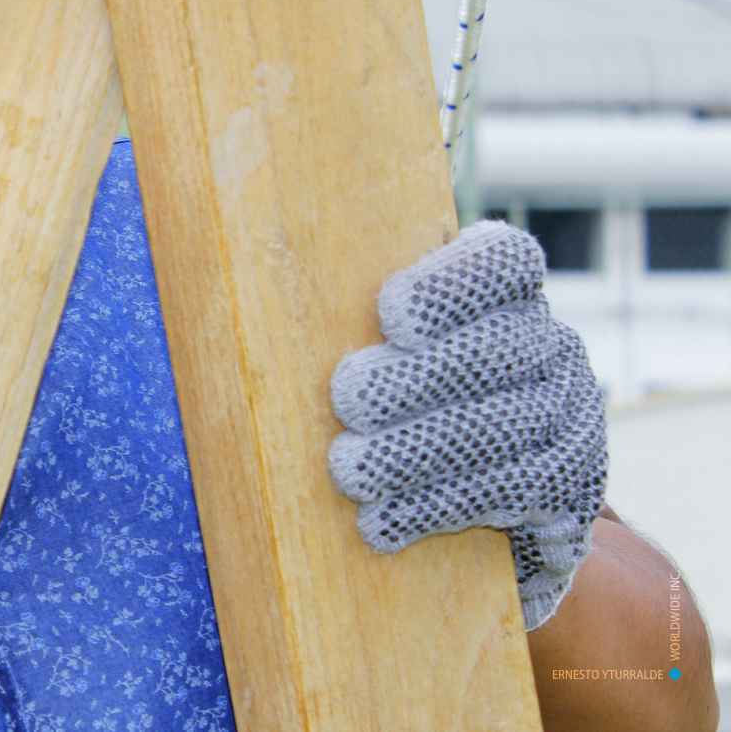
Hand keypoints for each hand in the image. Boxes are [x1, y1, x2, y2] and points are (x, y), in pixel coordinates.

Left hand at [326, 220, 607, 630]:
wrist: (489, 518)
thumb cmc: (396, 414)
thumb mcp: (380, 359)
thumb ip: (336, 325)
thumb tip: (213, 298)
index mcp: (505, 298)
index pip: (502, 262)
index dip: (453, 284)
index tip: (390, 312)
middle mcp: (549, 348)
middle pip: (496, 351)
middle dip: (417, 377)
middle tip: (346, 399)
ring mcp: (570, 419)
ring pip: (502, 429)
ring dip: (416, 451)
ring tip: (349, 469)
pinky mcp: (571, 491)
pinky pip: (510, 494)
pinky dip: (436, 507)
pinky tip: (381, 521)